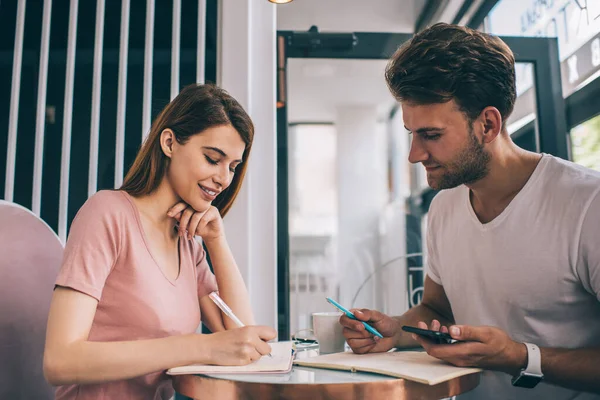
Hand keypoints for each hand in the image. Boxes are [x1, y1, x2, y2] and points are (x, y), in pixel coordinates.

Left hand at [167, 203, 223, 242]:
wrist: (211, 234)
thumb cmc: (197, 228)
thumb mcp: (188, 224)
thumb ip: (181, 218)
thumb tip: (172, 214)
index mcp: (192, 204)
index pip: (182, 204)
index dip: (175, 209)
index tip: (168, 215)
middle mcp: (199, 203)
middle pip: (188, 211)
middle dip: (183, 224)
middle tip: (180, 234)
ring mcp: (207, 206)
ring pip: (195, 216)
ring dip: (191, 228)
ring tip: (189, 236)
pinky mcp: (214, 211)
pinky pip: (204, 219)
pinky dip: (199, 228)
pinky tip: (198, 232)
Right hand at [202, 326, 276, 365]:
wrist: (210, 347)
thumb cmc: (224, 339)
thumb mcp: (241, 331)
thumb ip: (254, 334)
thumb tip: (267, 341)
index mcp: (250, 329)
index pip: (272, 333)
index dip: (268, 338)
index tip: (264, 340)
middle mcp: (250, 339)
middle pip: (268, 349)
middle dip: (261, 350)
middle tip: (250, 348)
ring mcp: (247, 351)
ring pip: (259, 357)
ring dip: (253, 356)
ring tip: (241, 351)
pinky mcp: (243, 361)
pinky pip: (251, 363)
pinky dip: (246, 361)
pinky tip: (238, 356)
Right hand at [340, 309, 400, 353]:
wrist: (393, 335)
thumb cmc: (385, 323)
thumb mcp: (378, 316)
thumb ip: (367, 313)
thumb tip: (356, 313)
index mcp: (354, 317)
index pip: (343, 319)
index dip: (350, 323)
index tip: (361, 326)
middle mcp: (352, 328)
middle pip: (346, 332)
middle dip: (361, 333)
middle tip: (372, 331)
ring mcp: (354, 339)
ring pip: (352, 342)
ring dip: (366, 340)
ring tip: (375, 336)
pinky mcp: (359, 348)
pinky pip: (359, 349)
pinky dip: (368, 346)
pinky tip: (374, 341)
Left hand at [412, 320, 526, 374]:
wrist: (510, 356)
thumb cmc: (499, 343)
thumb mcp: (485, 333)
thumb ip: (467, 332)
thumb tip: (451, 330)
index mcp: (462, 353)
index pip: (435, 350)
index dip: (424, 340)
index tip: (419, 328)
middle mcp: (458, 359)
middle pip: (435, 350)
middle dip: (427, 336)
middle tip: (427, 322)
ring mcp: (460, 360)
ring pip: (440, 350)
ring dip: (435, 337)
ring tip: (437, 323)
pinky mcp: (462, 357)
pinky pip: (447, 350)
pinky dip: (442, 340)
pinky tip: (445, 330)